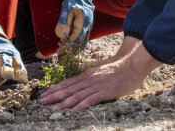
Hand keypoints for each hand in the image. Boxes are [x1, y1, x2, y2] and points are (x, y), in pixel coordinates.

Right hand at [0, 36, 28, 86]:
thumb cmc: (2, 55)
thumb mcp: (7, 62)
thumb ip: (4, 75)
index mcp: (12, 56)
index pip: (18, 64)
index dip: (20, 73)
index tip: (23, 81)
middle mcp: (3, 54)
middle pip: (5, 61)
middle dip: (7, 68)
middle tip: (7, 75)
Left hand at [38, 38, 159, 110]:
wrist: (133, 65)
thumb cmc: (118, 66)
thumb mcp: (100, 64)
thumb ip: (89, 67)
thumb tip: (80, 67)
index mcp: (87, 73)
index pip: (68, 82)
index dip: (55, 88)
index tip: (44, 94)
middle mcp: (89, 79)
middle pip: (68, 89)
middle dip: (54, 96)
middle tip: (41, 102)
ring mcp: (97, 85)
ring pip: (77, 95)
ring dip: (63, 102)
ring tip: (52, 108)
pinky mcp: (105, 92)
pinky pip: (91, 100)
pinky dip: (81, 105)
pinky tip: (73, 110)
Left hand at [56, 0, 95, 52]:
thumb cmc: (73, 0)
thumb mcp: (66, 10)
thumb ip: (64, 22)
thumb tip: (62, 35)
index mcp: (82, 22)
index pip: (76, 38)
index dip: (69, 46)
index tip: (62, 52)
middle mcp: (87, 25)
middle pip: (81, 41)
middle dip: (73, 49)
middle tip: (66, 56)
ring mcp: (89, 24)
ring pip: (85, 39)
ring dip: (78, 47)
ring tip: (72, 54)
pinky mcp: (89, 23)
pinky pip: (86, 35)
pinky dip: (82, 41)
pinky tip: (78, 46)